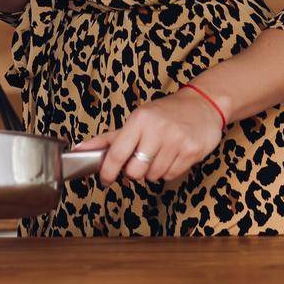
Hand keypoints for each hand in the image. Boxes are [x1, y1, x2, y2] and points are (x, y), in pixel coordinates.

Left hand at [69, 90, 223, 187]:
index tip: (105, 179)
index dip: (108, 172)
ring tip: (159, 154)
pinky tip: (173, 155)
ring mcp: (176, 141)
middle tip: (139, 160)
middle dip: (134, 172)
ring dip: (152, 171)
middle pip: (135, 171)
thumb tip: (80, 149)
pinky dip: (169, 171)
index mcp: (140, 119)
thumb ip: (109, 138)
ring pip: (153, 176)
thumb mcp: (137, 119)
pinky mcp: (192, 152)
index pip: (116, 154)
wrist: (203, 104)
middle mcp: (157, 129)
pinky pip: (171, 175)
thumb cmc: (165, 113)